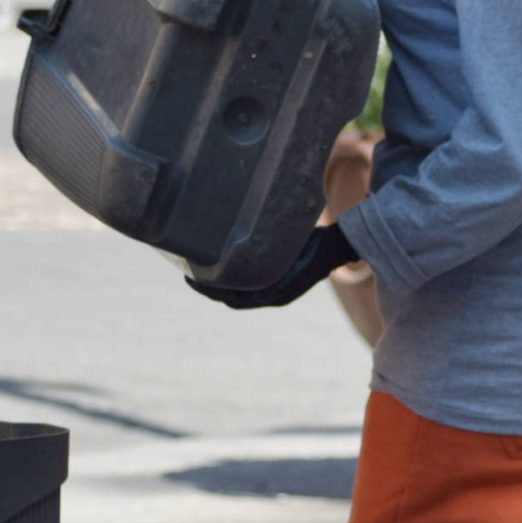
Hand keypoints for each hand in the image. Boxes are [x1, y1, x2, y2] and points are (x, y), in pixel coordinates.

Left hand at [187, 223, 360, 309]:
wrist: (334, 248)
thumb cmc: (314, 241)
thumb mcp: (292, 239)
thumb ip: (271, 240)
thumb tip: (246, 222)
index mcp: (276, 292)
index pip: (235, 299)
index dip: (211, 291)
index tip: (192, 277)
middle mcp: (273, 297)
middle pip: (231, 299)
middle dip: (208, 290)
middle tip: (187, 273)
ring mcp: (273, 293)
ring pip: (236, 296)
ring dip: (216, 288)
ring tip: (196, 271)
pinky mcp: (273, 286)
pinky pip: (244, 290)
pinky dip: (228, 283)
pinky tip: (217, 268)